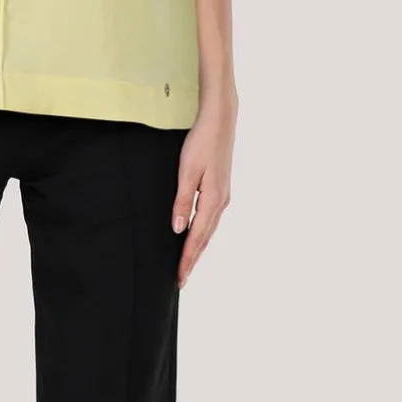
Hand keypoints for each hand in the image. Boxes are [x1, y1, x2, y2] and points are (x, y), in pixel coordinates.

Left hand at [171, 93, 237, 287]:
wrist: (220, 121)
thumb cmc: (202, 143)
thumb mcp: (187, 171)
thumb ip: (182, 201)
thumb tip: (178, 229)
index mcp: (212, 201)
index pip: (196, 238)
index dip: (187, 259)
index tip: (180, 278)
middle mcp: (221, 202)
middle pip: (205, 238)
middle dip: (193, 260)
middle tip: (181, 280)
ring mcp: (223, 196)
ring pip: (209, 230)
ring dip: (198, 248)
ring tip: (187, 264)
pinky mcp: (220, 189)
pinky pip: (211, 219)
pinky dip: (203, 233)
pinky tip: (197, 235)